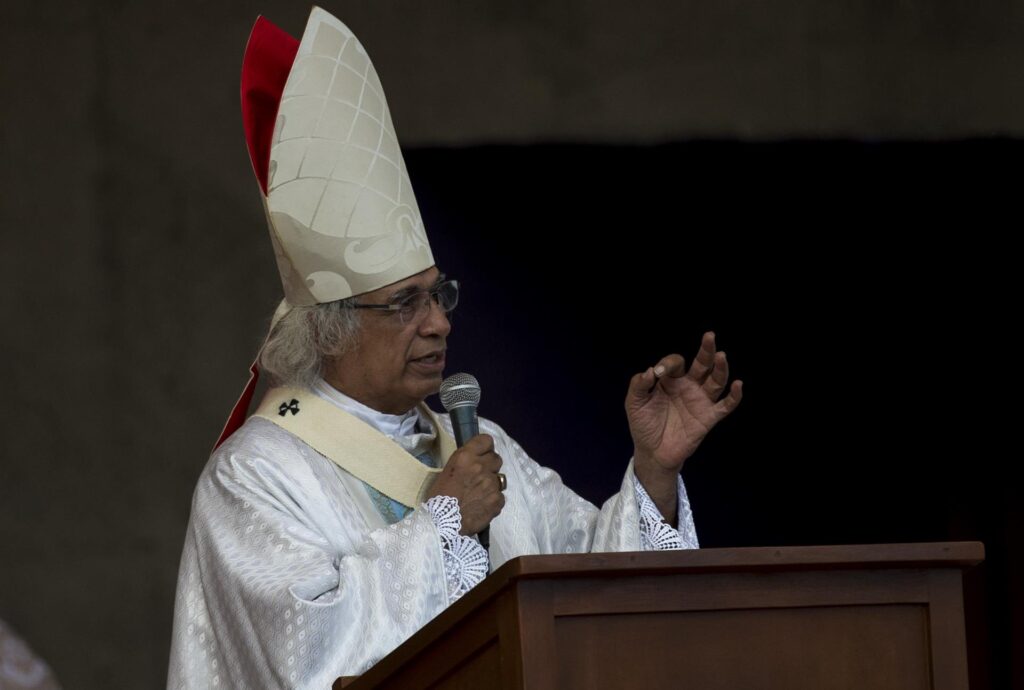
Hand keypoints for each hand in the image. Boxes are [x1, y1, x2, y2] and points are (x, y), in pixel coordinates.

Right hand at [424, 434, 504, 534]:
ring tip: (479, 495)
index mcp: (465, 456)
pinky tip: (482, 506)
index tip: (481, 454)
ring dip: (491, 484)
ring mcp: (492, 484)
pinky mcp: (498, 500)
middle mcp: (481, 467)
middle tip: (479, 477)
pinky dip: (493, 501)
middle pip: (496, 458)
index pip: (486, 440)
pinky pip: (500, 496)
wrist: (442, 525)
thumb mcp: (447, 471)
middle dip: (490, 466)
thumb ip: (464, 463)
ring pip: (499, 478)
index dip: (485, 448)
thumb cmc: (438, 498)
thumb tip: (475, 461)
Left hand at [626, 332, 742, 515]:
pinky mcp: (708, 417)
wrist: (652, 452)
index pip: (675, 362)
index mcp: (670, 380)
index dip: (668, 363)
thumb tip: (650, 370)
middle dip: (706, 350)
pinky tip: (738, 385)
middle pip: (702, 364)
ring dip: (720, 368)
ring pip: (716, 380)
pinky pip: (725, 405)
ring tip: (721, 355)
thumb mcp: (634, 403)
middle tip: (710, 336)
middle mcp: (688, 386)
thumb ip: (638, 385)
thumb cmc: (643, 424)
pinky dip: (734, 396)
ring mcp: (700, 401)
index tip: (657, 373)